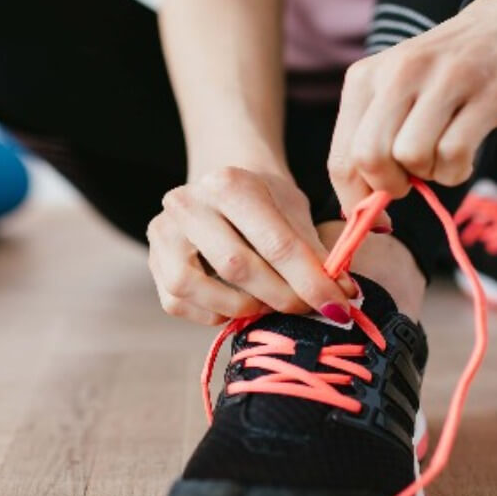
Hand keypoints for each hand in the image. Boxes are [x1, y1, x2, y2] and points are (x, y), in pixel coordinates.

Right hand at [147, 166, 357, 325]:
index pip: (276, 243)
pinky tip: (237, 303)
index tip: (340, 304)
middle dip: (282, 296)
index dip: (311, 280)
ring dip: (243, 308)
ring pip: (199, 289)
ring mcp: (163, 231)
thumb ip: (315, 250)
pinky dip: (214, 313)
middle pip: (238, 267)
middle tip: (310, 308)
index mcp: (229, 182)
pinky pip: (180, 303)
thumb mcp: (294, 211)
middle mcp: (187, 202)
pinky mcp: (153, 260)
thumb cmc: (265, 201)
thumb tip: (343, 296)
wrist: (223, 188)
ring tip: (270, 304)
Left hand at [327, 0, 496, 213]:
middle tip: (412, 179)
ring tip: (442, 156)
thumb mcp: (397, 91)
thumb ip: (375, 139)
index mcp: (366, 78)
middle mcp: (398, 73)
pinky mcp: (486, 92)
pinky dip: (458, 170)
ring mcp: (443, 79)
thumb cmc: (447, 72)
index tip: (378, 218)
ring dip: (430, 175)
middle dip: (390, 187)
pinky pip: (455, 154)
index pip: (342, 158)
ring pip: (412, 157)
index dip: (355, 201)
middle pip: (369, 158)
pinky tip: (465, 154)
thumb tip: (362, 208)